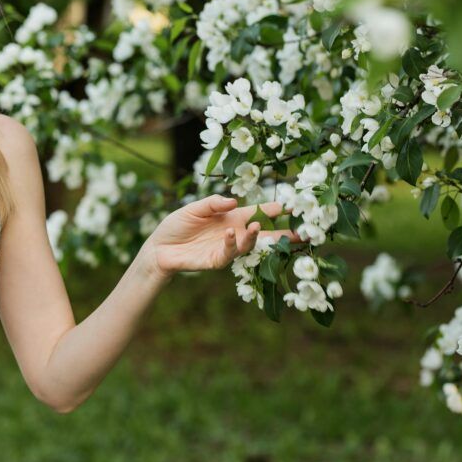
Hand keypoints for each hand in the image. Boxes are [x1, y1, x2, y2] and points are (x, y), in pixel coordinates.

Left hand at [138, 195, 298, 277]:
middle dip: (283, 235)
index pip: (258, 212)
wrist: (159, 247)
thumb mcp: (194, 208)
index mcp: (231, 217)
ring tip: (258, 227)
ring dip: (255, 237)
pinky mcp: (216, 260)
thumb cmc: (177, 225)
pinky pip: (229, 253)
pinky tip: (231, 233)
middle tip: (302, 233)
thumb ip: (213, 204)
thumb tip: (234, 201)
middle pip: (263, 234)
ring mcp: (226, 248)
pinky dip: (232, 243)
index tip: (292, 205)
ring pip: (249, 245)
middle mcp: (234, 232)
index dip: (274, 209)